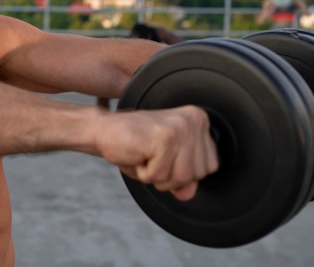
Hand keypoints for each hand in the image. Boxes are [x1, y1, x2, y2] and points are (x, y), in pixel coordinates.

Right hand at [98, 105, 217, 200]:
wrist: (104, 130)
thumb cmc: (134, 145)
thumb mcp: (165, 164)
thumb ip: (183, 179)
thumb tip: (188, 193)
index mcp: (199, 121)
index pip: (209, 167)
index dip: (182, 171)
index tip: (163, 155)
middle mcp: (194, 121)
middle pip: (196, 174)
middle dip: (169, 175)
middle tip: (152, 156)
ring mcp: (180, 127)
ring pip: (181, 178)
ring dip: (156, 176)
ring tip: (145, 155)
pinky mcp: (164, 137)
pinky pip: (159, 175)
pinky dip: (144, 173)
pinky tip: (138, 154)